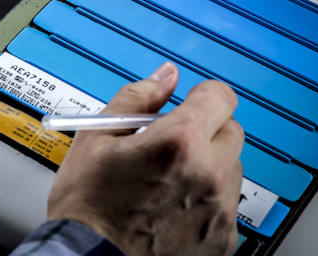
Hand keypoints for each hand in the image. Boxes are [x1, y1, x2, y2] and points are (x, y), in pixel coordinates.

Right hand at [47, 62, 243, 255]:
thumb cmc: (87, 207)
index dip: (200, 96)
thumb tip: (164, 77)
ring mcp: (219, 211)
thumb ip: (137, 99)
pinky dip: (205, 200)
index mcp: (178, 143)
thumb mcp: (96, 138)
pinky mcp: (223, 240)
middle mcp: (208, 175)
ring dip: (207, 165)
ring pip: (230, 169)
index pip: (220, 97)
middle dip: (204, 130)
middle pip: (230, 131)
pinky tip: (171, 207)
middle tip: (169, 144)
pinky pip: (225, 205)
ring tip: (165, 180)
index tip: (189, 103)